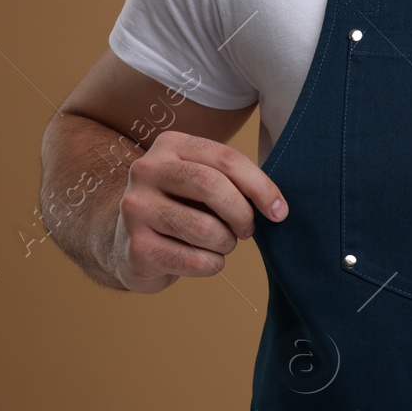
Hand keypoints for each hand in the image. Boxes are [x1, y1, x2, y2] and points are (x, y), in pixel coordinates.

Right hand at [111, 130, 287, 292]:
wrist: (131, 245)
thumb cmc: (181, 209)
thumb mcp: (202, 183)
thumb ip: (233, 182)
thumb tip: (276, 206)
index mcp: (170, 145)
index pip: (226, 159)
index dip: (260, 186)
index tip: (279, 211)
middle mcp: (146, 170)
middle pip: (212, 186)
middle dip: (241, 214)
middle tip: (246, 230)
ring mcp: (136, 208)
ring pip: (204, 228)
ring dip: (226, 244)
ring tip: (221, 244)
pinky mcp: (136, 247)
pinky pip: (195, 260)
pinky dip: (212, 264)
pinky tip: (204, 260)